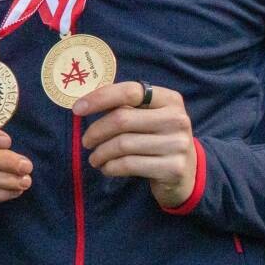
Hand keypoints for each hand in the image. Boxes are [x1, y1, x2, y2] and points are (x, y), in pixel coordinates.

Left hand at [77, 82, 196, 208]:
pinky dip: (111, 167)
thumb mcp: (148, 117)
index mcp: (169, 99)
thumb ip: (124, 107)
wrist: (188, 172)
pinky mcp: (172, 168)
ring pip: (122, 144)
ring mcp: (177, 144)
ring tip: (95, 158)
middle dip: (96, 131)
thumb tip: (84, 103)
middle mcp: (177, 119)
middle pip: (121, 119)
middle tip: (86, 141)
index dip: (99, 98)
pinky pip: (129, 164)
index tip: (77, 109)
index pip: (129, 92)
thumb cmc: (157, 138)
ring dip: (100, 153)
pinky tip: (107, 168)